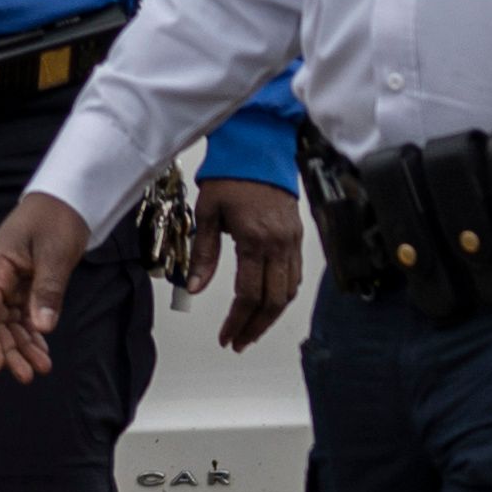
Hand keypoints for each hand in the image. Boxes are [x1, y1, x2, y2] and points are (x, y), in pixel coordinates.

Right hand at [0, 189, 91, 384]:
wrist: (68, 197)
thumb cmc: (57, 217)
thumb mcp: (55, 253)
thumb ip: (47, 290)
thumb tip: (42, 327)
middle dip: (9, 349)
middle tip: (28, 375)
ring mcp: (10, 280)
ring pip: (10, 321)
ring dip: (23, 345)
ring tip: (41, 368)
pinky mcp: (25, 283)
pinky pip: (24, 314)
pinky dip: (33, 332)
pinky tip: (43, 350)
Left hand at [192, 177, 307, 349]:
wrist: (260, 149)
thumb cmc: (232, 176)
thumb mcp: (208, 213)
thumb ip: (203, 254)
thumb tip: (194, 288)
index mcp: (255, 239)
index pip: (249, 294)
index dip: (238, 321)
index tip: (226, 337)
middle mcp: (279, 244)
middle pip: (273, 301)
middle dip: (255, 327)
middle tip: (239, 342)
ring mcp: (292, 241)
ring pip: (289, 292)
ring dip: (271, 316)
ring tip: (252, 329)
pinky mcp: (297, 236)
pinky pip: (296, 275)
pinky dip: (283, 296)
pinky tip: (269, 303)